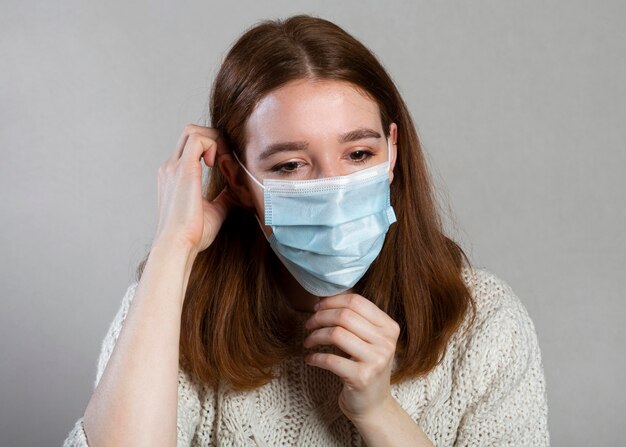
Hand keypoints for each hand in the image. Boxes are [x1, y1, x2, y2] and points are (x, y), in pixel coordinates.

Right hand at [154, 124, 236, 252]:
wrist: (177, 245)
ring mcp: (174, 167)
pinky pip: (198, 139)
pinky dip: (213, 144)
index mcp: (174, 176)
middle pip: (190, 133)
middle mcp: (170, 168)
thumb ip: (224, 197)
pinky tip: (218, 163)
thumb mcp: (214, 211)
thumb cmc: (192, 234)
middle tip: (226, 159)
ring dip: (214, 139)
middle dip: (214, 138)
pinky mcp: (183, 169)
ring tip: (222, 161)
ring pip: (193, 131)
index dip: (212, 148)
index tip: (226, 164)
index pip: (191, 146)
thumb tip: (238, 191)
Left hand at [303, 293, 400, 421]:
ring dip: (315, 336)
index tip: (317, 307)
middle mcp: (387, 342)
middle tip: (309, 324)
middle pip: (345, 315)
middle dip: (320, 317)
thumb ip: (354, 320)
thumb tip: (323, 299)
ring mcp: (376, 360)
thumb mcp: (367, 340)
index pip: (357, 302)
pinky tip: (310, 358)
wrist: (374, 405)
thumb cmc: (365, 367)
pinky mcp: (362, 378)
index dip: (332, 301)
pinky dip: (315, 357)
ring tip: (308, 341)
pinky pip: (330, 359)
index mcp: (389, 327)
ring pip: (336, 334)